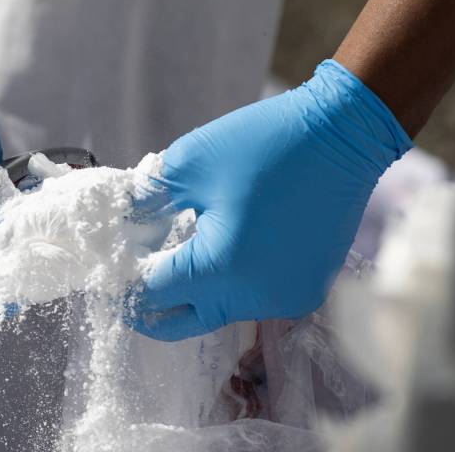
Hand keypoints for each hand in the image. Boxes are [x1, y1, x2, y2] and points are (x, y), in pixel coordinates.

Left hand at [133, 60, 411, 340]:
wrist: (344, 135)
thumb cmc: (264, 144)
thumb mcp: (189, 163)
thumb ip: (148, 198)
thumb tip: (125, 217)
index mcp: (220, 269)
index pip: (155, 295)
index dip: (127, 287)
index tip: (110, 276)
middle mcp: (254, 297)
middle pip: (188, 320)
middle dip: (155, 313)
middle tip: (134, 295)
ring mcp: (285, 298)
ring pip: (224, 311)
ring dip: (198, 294)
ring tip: (179, 261)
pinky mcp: (306, 289)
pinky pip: (256, 299)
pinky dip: (234, 285)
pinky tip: (225, 254)